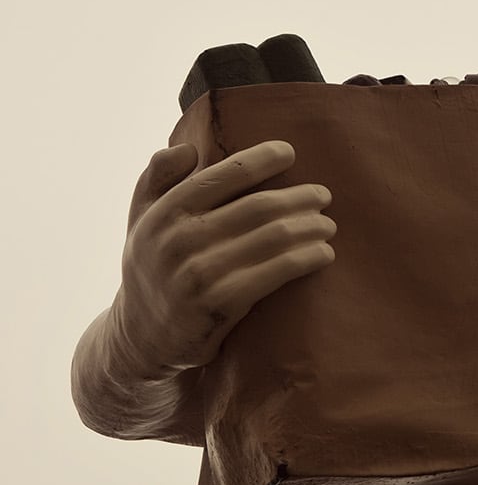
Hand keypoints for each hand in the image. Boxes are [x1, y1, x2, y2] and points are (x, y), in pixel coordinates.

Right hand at [110, 140, 335, 377]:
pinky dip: (307, 258)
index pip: (224, 175)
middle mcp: (180, 239)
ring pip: (274, 238)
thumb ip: (157, 179)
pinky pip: (277, 272)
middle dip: (300, 198)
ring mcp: (200, 273)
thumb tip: (187, 148)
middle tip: (324, 195)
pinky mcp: (221, 303)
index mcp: (165, 211)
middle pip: (259, 207)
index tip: (290, 152)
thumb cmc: (153, 267)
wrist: (141, 336)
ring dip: (311, 227)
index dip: (262, 159)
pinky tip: (325, 253)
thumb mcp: (141, 220)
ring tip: (328, 225)